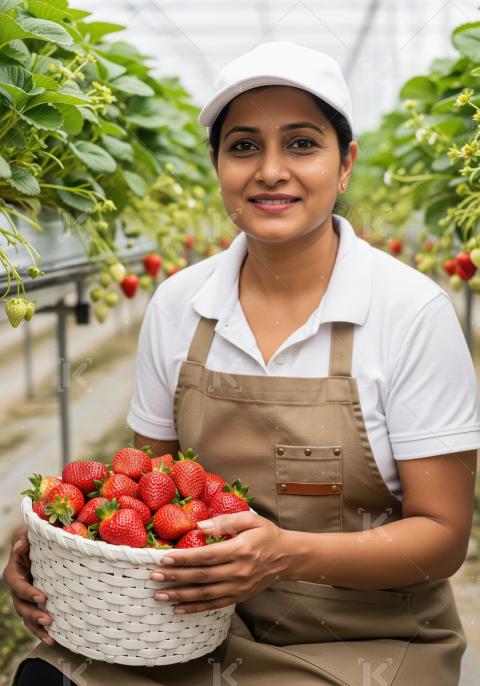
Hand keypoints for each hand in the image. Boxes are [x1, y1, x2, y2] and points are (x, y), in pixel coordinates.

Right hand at [2, 524, 53, 646]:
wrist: (45, 542)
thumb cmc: (36, 535)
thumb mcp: (27, 532)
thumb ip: (22, 538)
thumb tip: (20, 547)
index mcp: (14, 571)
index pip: (16, 584)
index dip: (27, 592)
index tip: (42, 597)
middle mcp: (19, 586)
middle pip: (20, 605)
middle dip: (33, 614)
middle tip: (47, 619)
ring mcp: (26, 597)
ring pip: (26, 616)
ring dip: (36, 627)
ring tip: (50, 635)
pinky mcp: (37, 602)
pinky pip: (36, 619)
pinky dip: (42, 631)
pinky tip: (53, 640)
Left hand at [149, 512, 292, 613]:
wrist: (288, 558)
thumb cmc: (267, 535)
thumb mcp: (251, 519)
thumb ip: (225, 521)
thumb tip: (200, 525)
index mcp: (240, 550)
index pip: (206, 556)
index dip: (185, 558)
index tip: (165, 557)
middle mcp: (238, 572)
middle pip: (201, 576)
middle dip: (175, 577)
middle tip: (154, 576)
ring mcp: (238, 587)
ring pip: (204, 594)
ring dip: (180, 595)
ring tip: (159, 595)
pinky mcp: (239, 596)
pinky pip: (213, 605)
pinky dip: (195, 608)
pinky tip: (178, 608)